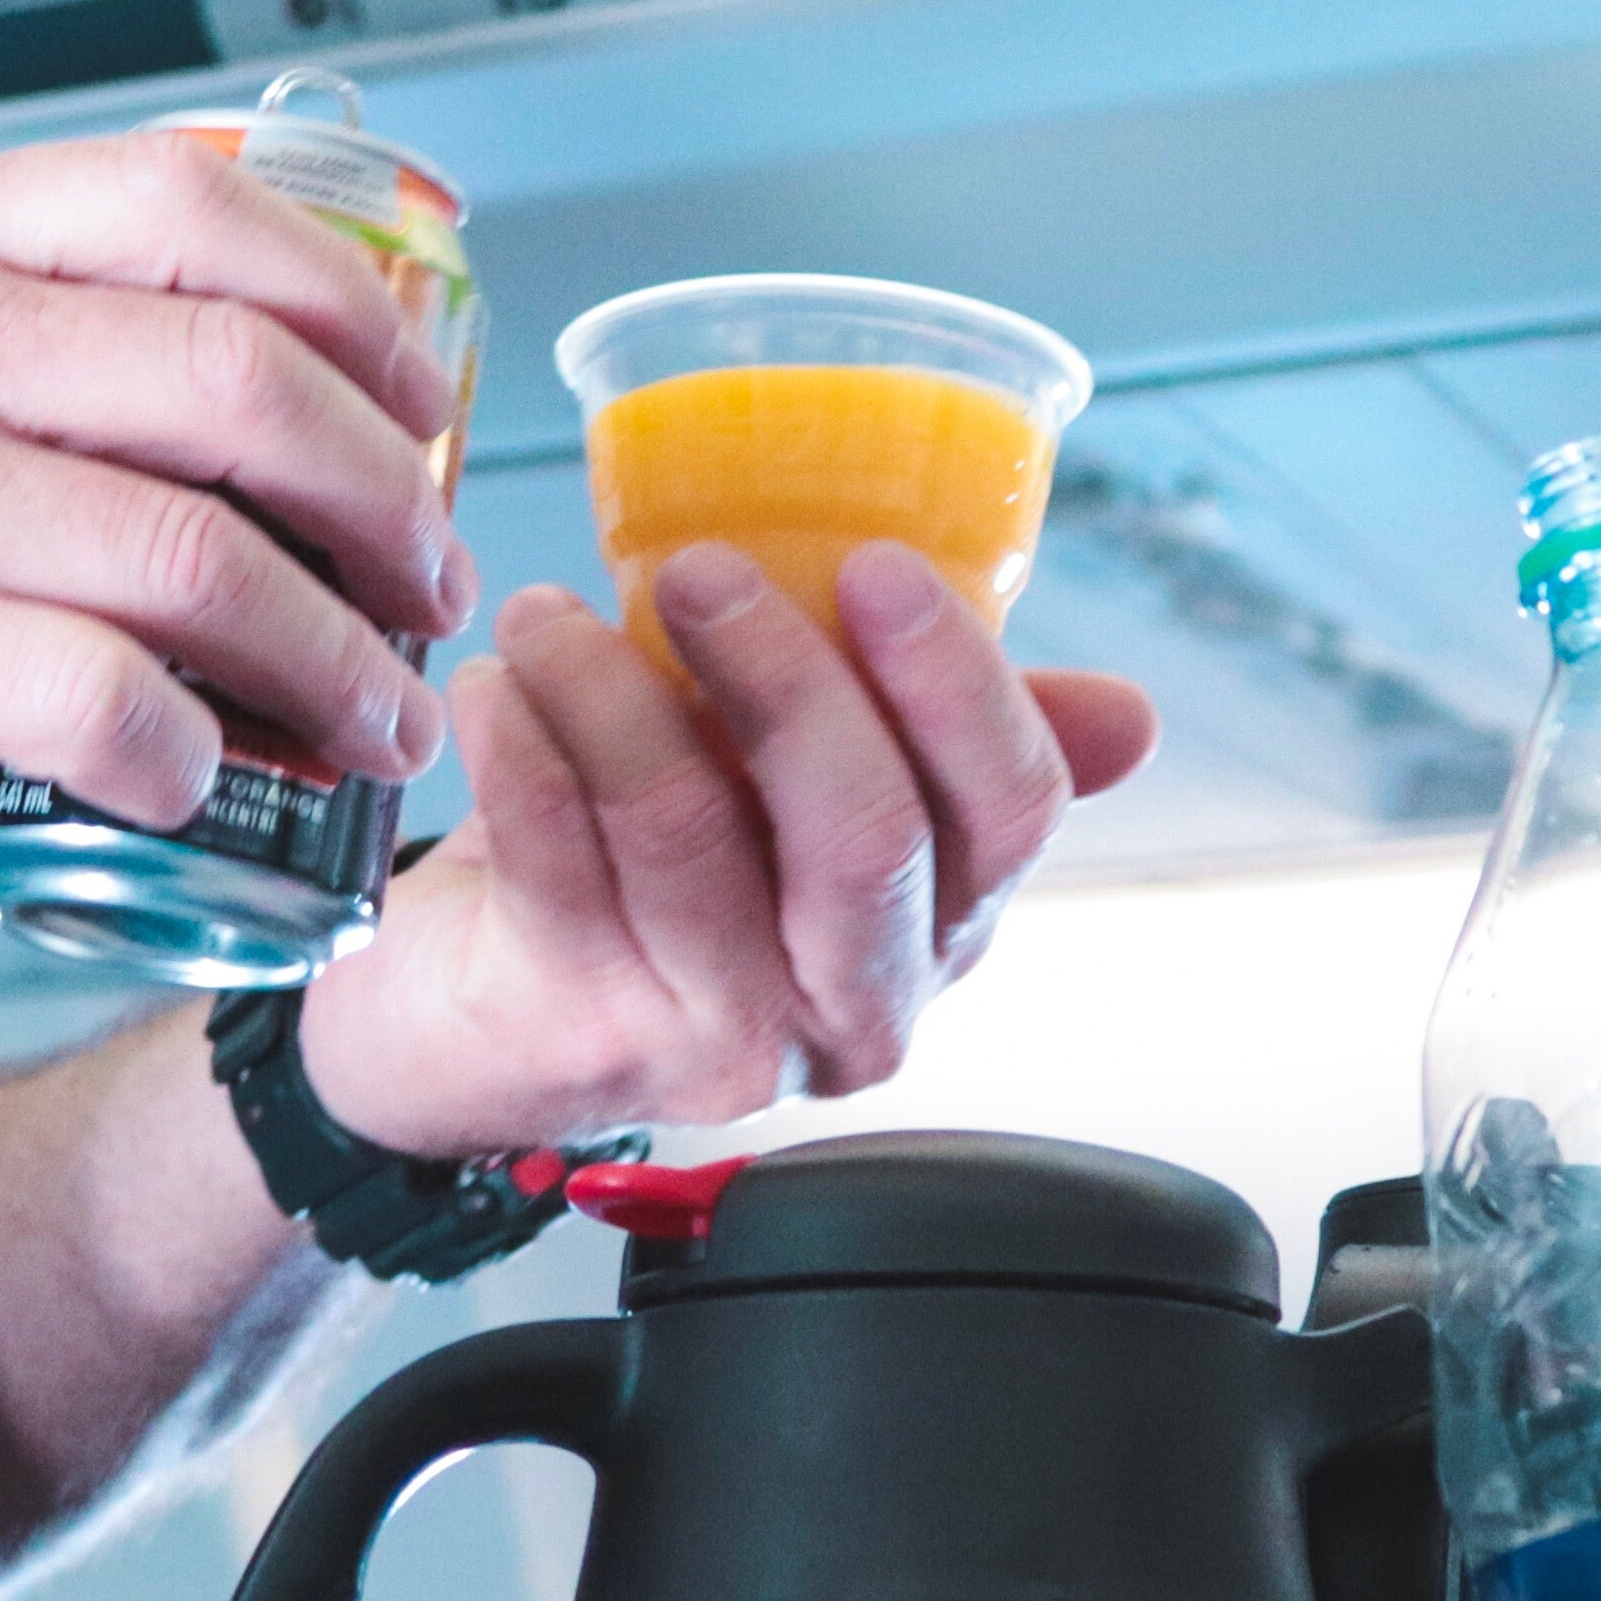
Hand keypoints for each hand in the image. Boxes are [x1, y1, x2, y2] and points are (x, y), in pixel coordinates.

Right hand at [0, 135, 474, 821]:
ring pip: (202, 551)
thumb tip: (158, 354)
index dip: (353, 309)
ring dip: (330, 652)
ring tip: (376, 722)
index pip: (198, 210)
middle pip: (246, 383)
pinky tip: (206, 791)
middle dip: (387, 497)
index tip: (419, 402)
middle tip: (434, 587)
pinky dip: (185, 752)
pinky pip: (88, 695)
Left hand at [296, 538, 1164, 1155]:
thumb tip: (1130, 718)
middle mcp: (855, 1003)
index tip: (876, 564)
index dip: (956, 683)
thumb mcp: (807, 789)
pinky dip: (519, 749)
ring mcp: (720, 1036)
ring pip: (690, 835)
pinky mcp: (582, 1034)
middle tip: (698, 571)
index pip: (1009, 812)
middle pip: (866, 835)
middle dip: (786, 676)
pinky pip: (556, 862)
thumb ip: (934, 734)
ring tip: (547, 615)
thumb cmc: (660, 866)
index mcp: (942, 924)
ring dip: (608, 690)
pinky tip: (494, 691)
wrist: (469, 1017)